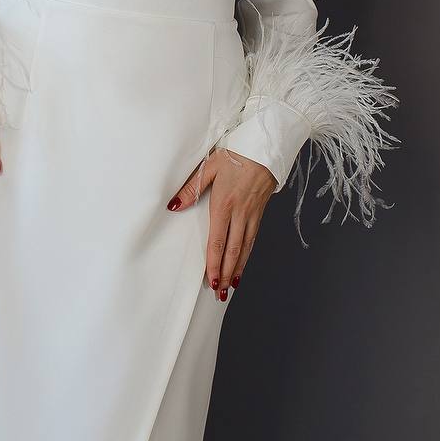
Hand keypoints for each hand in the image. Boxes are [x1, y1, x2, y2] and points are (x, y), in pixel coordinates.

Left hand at [166, 148, 277, 300]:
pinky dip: (247, 255)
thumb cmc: (236, 155)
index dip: (214, 264)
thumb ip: (191, 189)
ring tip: (231, 286)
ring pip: (245, 248)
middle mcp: (240, 214)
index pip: (218, 241)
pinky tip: (243, 264)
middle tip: (220, 293)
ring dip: (237, 269)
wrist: (265, 148)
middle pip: (232, 251)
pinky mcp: (260, 212)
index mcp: (224, 205)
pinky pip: (253, 239)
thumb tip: (174, 206)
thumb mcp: (209, 167)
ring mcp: (252, 214)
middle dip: (226, 274)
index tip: (211, 280)